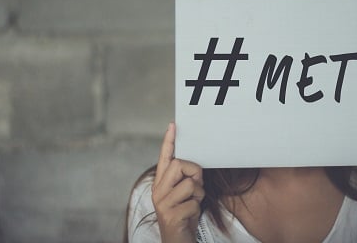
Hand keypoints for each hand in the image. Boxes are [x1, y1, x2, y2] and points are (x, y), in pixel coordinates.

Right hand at [152, 122, 204, 242]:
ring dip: (198, 196)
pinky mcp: (170, 215)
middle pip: (179, 165)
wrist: (178, 241)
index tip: (173, 125)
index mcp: (161, 183)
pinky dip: (197, 210)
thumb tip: (196, 167)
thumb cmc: (185, 216)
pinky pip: (193, 203)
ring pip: (190, 184)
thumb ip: (187, 179)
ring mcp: (162, 203)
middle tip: (196, 189)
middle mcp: (158, 190)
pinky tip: (189, 217)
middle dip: (194, 173)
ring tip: (192, 205)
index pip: (165, 157)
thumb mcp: (187, 195)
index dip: (169, 141)